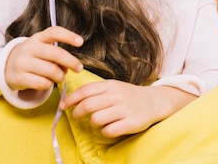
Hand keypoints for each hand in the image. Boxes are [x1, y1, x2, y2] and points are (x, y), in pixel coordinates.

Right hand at [5, 26, 82, 92]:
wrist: (7, 66)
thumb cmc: (34, 56)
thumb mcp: (43, 48)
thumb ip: (57, 53)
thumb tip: (71, 66)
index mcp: (38, 38)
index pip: (54, 32)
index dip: (68, 36)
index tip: (81, 42)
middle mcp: (29, 48)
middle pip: (56, 54)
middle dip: (72, 62)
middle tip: (79, 68)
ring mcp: (22, 63)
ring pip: (51, 71)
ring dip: (60, 76)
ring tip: (60, 77)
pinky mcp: (19, 77)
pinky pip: (42, 83)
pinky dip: (50, 84)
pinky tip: (47, 83)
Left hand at [60, 81, 195, 137]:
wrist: (154, 101)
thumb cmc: (128, 95)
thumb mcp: (114, 87)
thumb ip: (95, 91)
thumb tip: (70, 99)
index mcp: (111, 85)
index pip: (85, 91)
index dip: (70, 99)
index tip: (63, 105)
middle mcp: (118, 95)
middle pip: (88, 105)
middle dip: (77, 113)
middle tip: (76, 116)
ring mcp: (125, 109)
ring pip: (96, 119)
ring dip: (92, 123)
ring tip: (97, 121)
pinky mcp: (131, 122)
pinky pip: (109, 130)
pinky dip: (105, 131)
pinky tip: (109, 127)